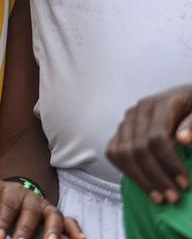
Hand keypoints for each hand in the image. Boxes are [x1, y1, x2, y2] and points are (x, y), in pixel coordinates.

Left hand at [0, 179, 83, 238]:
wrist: (14, 193)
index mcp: (12, 191)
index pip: (8, 207)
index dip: (3, 223)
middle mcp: (32, 198)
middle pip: (31, 213)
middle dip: (26, 230)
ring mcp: (47, 207)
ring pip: (54, 216)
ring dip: (54, 231)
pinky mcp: (59, 217)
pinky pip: (71, 222)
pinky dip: (76, 231)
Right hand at [107, 83, 191, 204]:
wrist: (186, 101)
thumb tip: (182, 140)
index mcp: (161, 104)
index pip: (157, 137)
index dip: (169, 163)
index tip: (184, 184)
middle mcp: (138, 111)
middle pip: (137, 148)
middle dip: (155, 177)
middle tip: (172, 197)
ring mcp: (127, 120)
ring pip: (122, 153)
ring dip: (140, 179)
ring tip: (158, 197)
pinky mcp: (121, 131)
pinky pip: (114, 152)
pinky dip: (126, 171)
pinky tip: (143, 184)